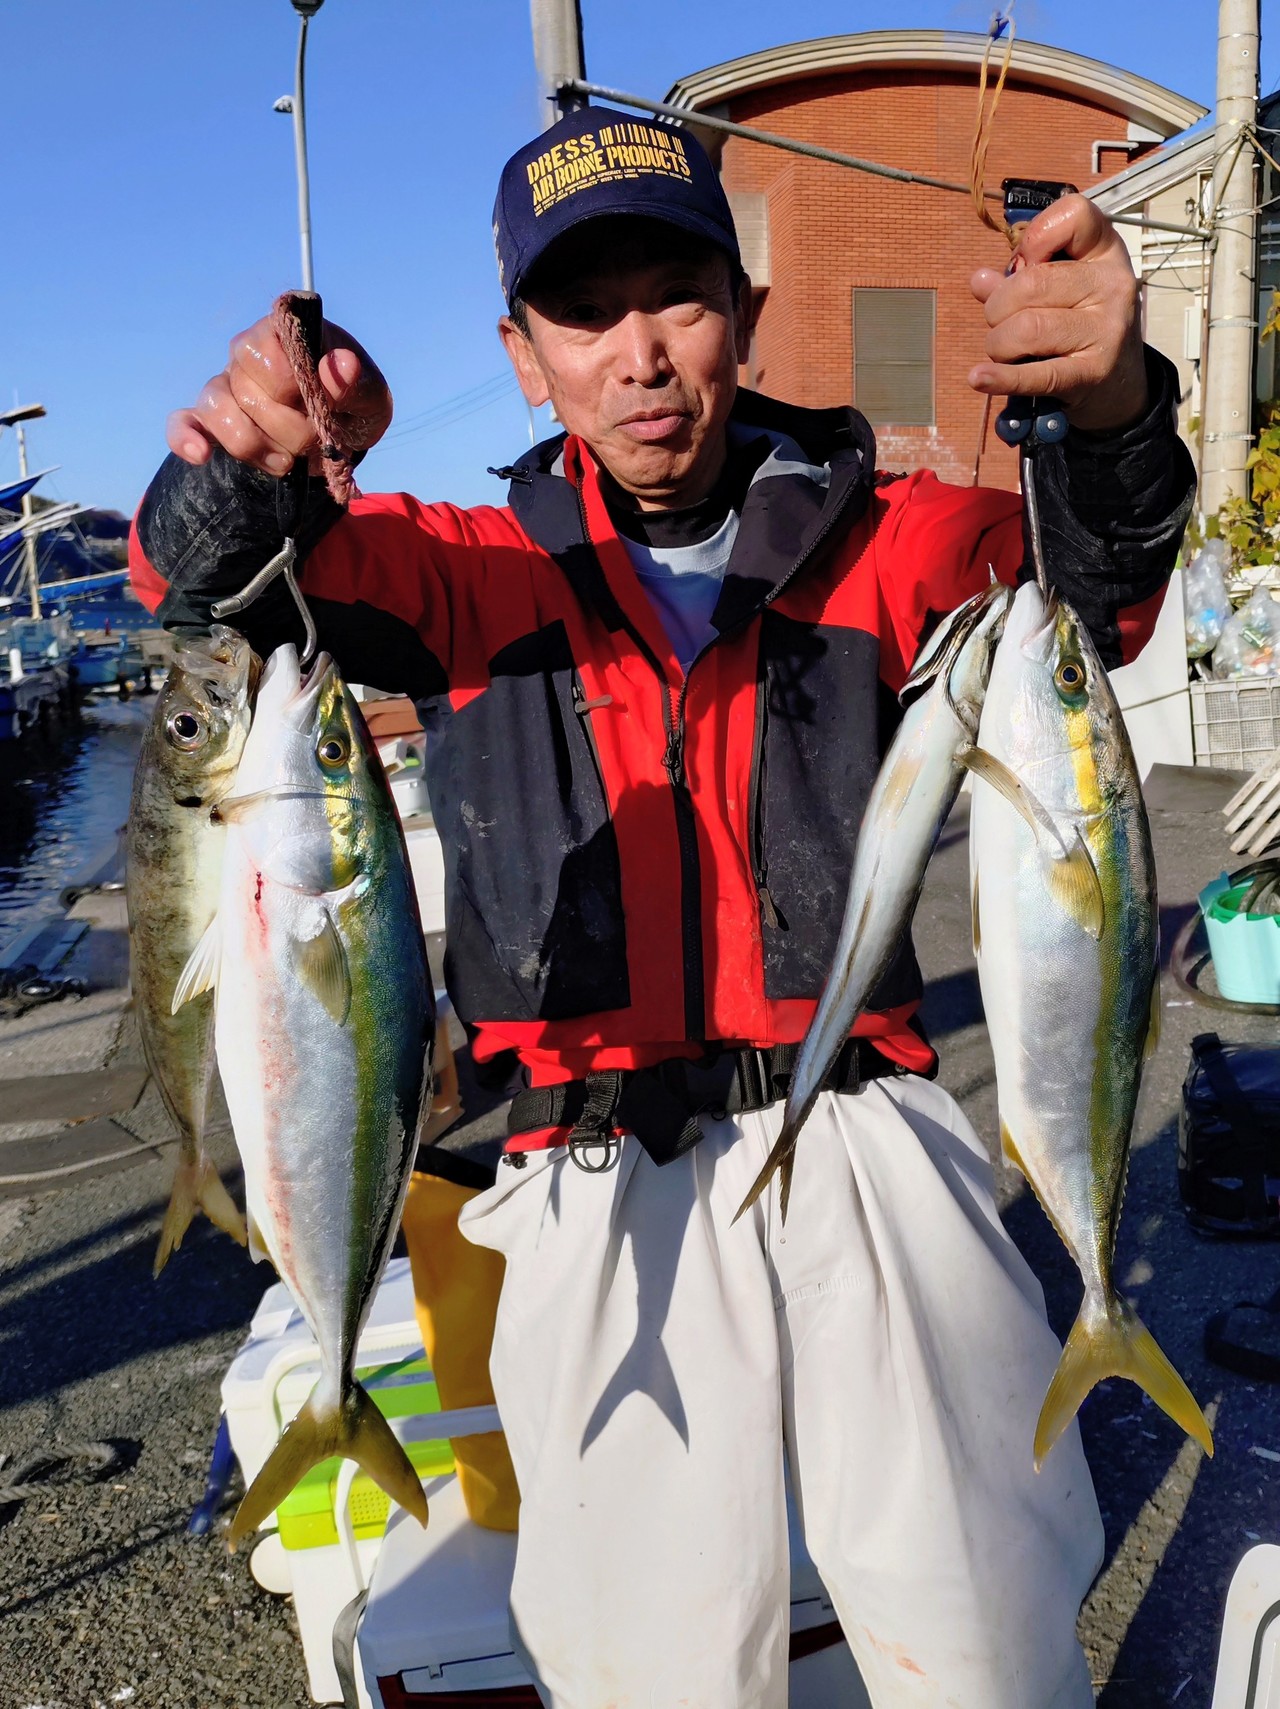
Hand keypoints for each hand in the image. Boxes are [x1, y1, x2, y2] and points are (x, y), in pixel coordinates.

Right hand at [166, 314, 392, 474]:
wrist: (341, 432)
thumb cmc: (355, 404)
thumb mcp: (372, 397)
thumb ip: (357, 383)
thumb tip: (342, 365)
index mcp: (284, 333)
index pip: (268, 351)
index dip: (295, 389)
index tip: (321, 406)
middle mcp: (246, 352)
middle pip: (250, 393)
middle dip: (291, 431)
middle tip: (316, 440)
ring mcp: (225, 384)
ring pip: (219, 410)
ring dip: (257, 446)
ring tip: (287, 461)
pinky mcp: (209, 419)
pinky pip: (182, 423)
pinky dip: (186, 438)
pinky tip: (200, 455)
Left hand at [968, 195, 1147, 432]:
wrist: (1120, 380)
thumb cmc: (1080, 323)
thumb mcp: (1061, 288)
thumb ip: (1019, 279)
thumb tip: (980, 280)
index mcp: (1105, 251)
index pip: (1075, 214)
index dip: (1035, 236)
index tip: (1025, 262)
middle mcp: (1112, 284)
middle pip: (1033, 283)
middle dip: (998, 306)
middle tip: (1000, 321)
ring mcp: (1107, 329)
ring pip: (1027, 328)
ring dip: (999, 344)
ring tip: (1006, 350)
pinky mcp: (1093, 373)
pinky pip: (1037, 375)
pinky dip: (1001, 378)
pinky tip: (979, 378)